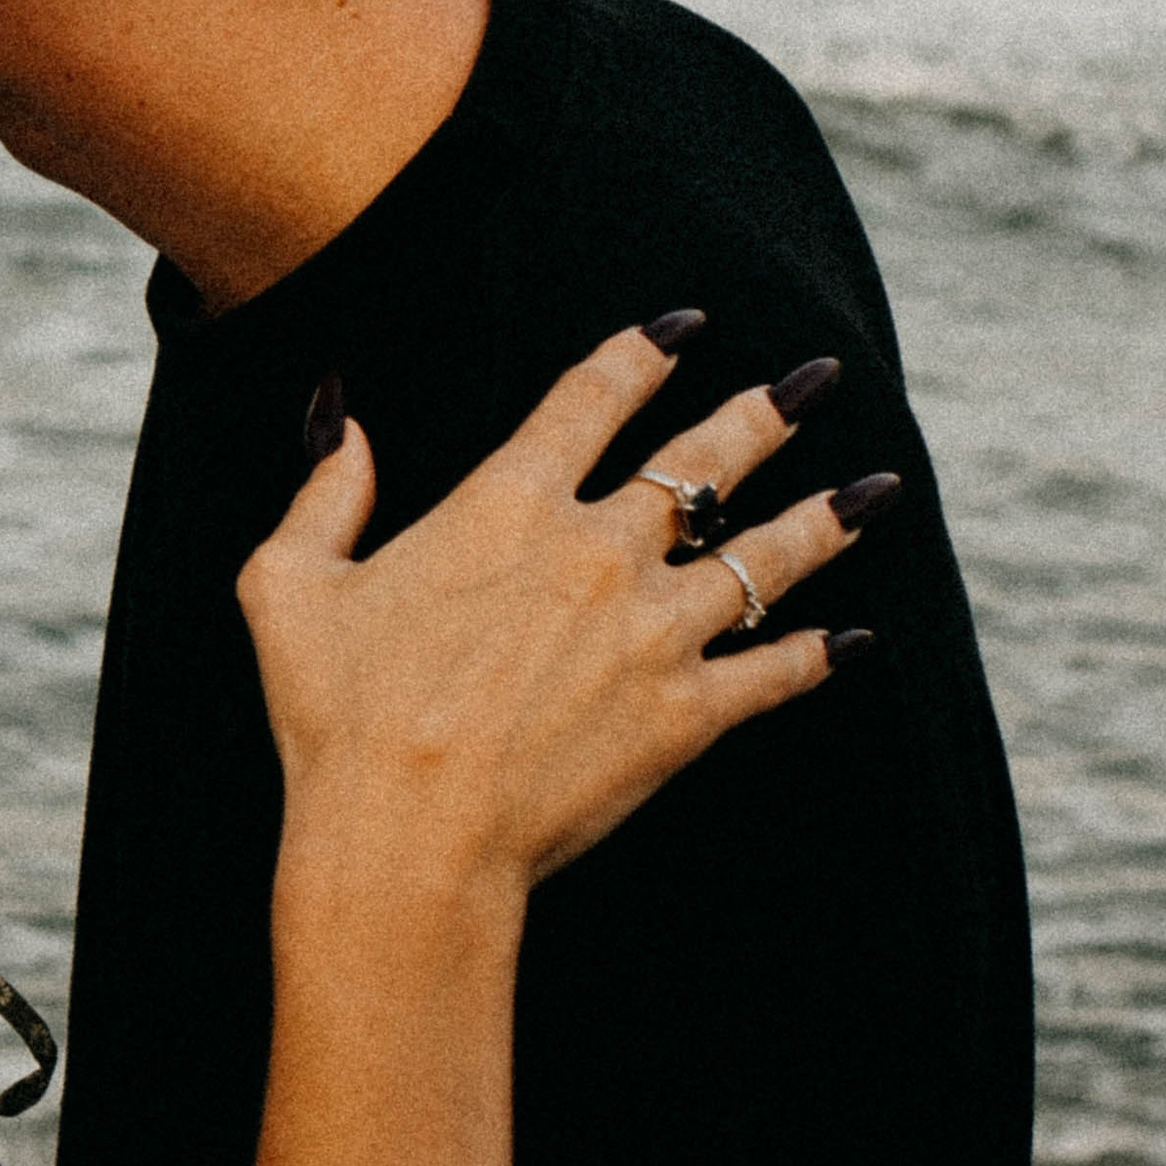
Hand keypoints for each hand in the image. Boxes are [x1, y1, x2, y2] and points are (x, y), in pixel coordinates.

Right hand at [238, 327, 873, 911]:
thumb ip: (325, 493)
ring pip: (761, 558)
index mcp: (507, 505)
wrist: (406, 841)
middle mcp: (595, 553)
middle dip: (767, 412)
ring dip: (824, 521)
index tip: (686, 324)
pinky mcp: (684, 718)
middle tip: (822, 378)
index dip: (641, 351)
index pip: (590, 398)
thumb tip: (342, 415)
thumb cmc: (336, 718)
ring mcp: (651, 635)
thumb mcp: (288, 585)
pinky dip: (817, 659)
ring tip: (877, 490)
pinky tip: (854, 643)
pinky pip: (772, 676)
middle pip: (704, 463)